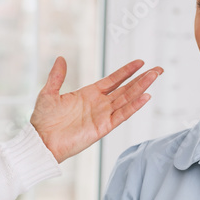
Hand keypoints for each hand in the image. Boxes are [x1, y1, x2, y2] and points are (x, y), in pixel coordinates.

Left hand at [30, 57, 162, 163]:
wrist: (41, 141)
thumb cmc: (43, 120)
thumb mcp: (49, 93)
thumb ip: (57, 76)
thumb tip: (61, 58)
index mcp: (89, 94)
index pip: (113, 80)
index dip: (126, 71)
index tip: (140, 62)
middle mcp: (99, 104)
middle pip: (126, 89)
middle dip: (142, 79)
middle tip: (158, 69)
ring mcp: (102, 116)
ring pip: (127, 99)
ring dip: (141, 88)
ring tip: (154, 77)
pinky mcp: (102, 128)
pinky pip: (121, 115)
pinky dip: (134, 106)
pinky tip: (145, 97)